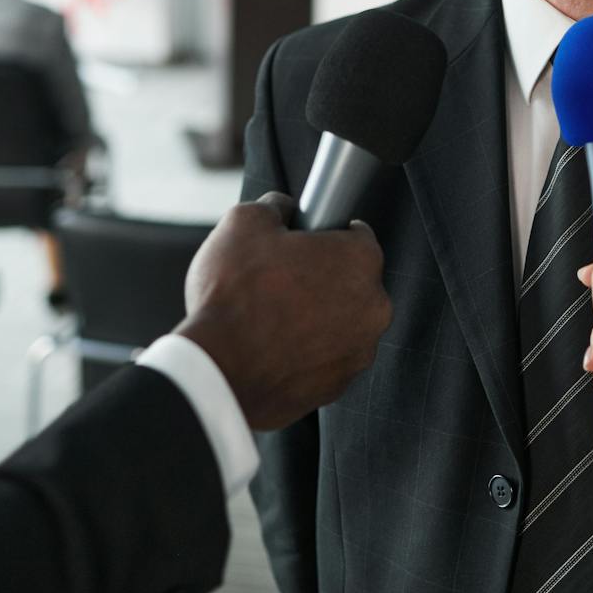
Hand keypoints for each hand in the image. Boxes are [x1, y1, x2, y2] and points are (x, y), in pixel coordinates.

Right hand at [177, 193, 392, 430]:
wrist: (218, 372)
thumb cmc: (234, 295)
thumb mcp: (245, 222)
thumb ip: (275, 206)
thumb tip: (282, 208)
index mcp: (360, 260)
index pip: (356, 235)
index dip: (326, 234)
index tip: (303, 242)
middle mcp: (373, 307)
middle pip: (352, 281)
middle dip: (322, 278)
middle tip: (280, 280)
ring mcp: (359, 351)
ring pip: (341, 322)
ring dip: (317, 317)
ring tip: (271, 316)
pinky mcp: (339, 386)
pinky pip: (327, 358)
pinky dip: (307, 352)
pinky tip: (273, 346)